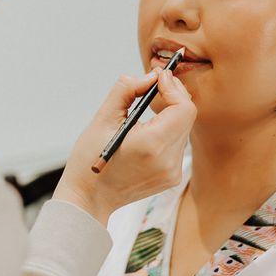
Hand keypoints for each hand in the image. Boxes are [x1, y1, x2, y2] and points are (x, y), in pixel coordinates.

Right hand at [52, 68, 195, 225]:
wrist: (89, 199)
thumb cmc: (90, 160)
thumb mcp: (102, 119)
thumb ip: (127, 90)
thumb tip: (150, 76)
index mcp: (151, 145)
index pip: (184, 108)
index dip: (173, 88)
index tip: (158, 78)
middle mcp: (168, 161)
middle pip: (186, 116)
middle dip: (173, 96)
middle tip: (155, 84)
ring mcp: (172, 172)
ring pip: (184, 128)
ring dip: (171, 113)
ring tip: (150, 108)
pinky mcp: (172, 177)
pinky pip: (179, 144)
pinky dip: (168, 130)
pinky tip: (149, 130)